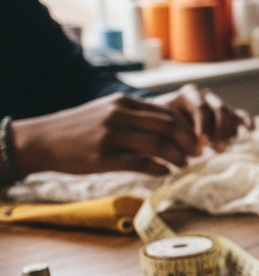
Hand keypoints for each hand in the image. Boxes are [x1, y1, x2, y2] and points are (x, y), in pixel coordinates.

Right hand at [10, 93, 203, 176]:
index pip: (167, 114)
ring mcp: (111, 137)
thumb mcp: (107, 112)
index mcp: (123, 103)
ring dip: (177, 157)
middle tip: (199, 154)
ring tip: (183, 164)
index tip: (197, 140)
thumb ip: (136, 117)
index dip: (187, 129)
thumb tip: (170, 130)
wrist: (42, 140)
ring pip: (158, 146)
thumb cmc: (80, 128)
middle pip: (168, 128)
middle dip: (188, 143)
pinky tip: (165, 172)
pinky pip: (141, 164)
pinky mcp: (103, 158)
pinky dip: (159, 169)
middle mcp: (119, 116)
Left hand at [152, 83, 252, 151]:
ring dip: (228, 133)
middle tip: (218, 149)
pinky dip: (248, 124)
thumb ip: (179, 136)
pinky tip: (249, 135)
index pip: (201, 107)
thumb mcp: (165, 126)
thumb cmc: (163, 125)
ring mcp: (219, 105)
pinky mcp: (230, 115)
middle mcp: (207, 97)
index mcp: (189, 95)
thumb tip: (196, 151)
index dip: (203, 125)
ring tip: (221, 150)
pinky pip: (243, 116)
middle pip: (220, 110)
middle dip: (220, 130)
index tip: (202, 142)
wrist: (165, 122)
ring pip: (231, 115)